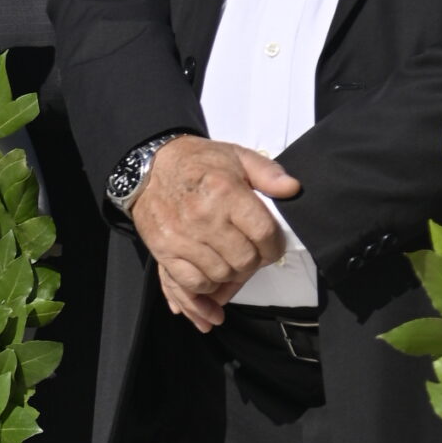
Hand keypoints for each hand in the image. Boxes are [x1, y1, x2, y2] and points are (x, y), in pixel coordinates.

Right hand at [131, 136, 300, 325]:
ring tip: (230, 262)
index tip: (271, 246)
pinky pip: (192, 283)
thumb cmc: (197, 162)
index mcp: (226, 192)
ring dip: (231, 275)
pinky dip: (206, 286)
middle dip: (254, 262)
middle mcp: (204, 216)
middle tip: (250, 254)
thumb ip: (268, 173)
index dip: (275, 246)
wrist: (148, 166)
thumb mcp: (237, 156)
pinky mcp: (164, 250)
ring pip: (221, 275)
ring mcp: (182, 236)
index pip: (264, 234)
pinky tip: (211, 277)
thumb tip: (293, 189)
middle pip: (245, 260)